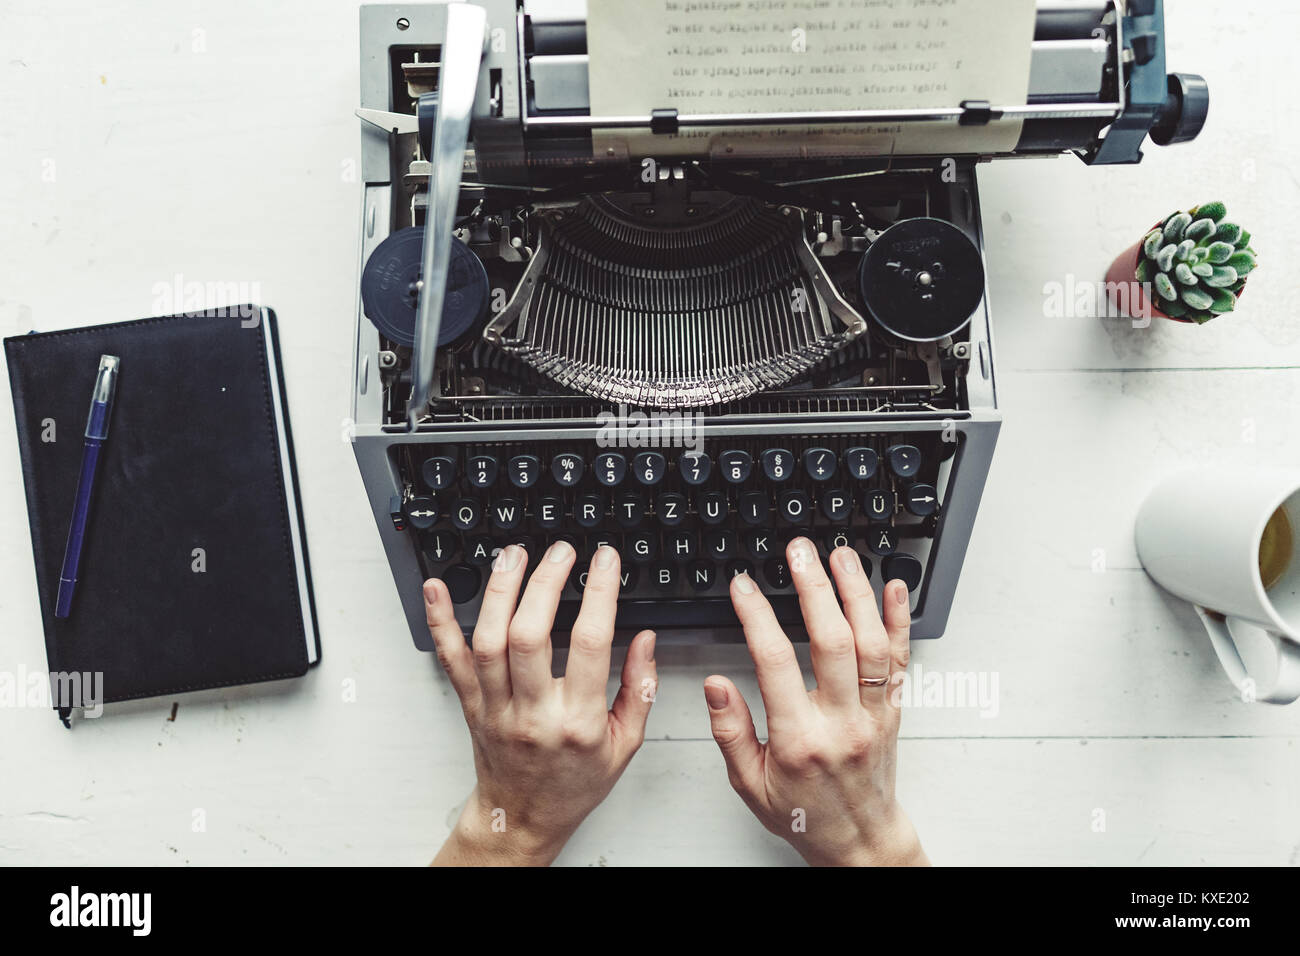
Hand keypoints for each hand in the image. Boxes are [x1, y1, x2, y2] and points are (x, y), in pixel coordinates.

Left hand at [424, 540, 656, 865]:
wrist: (523, 818)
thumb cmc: (574, 782)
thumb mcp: (625, 744)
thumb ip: (640, 689)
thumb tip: (645, 639)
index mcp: (578, 721)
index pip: (588, 644)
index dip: (599, 593)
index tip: (605, 561)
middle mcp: (533, 713)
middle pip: (530, 636)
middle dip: (545, 583)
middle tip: (559, 551)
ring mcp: (496, 708)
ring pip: (488, 641)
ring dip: (499, 591)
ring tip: (514, 555)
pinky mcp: (470, 706)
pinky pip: (450, 659)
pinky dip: (440, 621)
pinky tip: (437, 589)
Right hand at [705, 538, 926, 865]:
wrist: (859, 838)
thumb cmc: (804, 813)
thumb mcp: (750, 784)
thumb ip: (730, 731)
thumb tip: (716, 685)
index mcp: (800, 740)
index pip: (775, 664)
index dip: (757, 617)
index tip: (744, 588)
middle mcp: (842, 723)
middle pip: (832, 642)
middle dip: (815, 588)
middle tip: (799, 552)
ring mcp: (874, 714)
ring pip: (872, 643)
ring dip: (857, 593)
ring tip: (841, 555)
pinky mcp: (894, 710)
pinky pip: (900, 659)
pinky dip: (899, 619)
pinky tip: (892, 587)